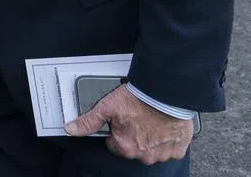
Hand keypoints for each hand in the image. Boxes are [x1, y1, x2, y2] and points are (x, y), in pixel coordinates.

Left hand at [65, 84, 192, 164]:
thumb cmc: (138, 99)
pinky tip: (163, 126)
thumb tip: (71, 129)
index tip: (122, 122)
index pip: (114, 145)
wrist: (166, 94)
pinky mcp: (178, 149)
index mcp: (125, 147)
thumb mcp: (107, 107)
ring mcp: (162, 154)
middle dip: (134, 136)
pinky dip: (167, 140)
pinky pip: (170, 149)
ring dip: (151, 139)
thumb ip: (89, 121)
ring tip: (150, 121)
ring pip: (152, 150)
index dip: (116, 132)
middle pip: (134, 149)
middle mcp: (144, 155)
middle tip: (137, 119)